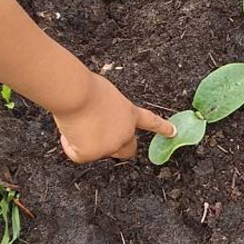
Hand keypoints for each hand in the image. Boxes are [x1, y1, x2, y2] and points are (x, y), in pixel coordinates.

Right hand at [54, 74, 175, 162]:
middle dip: (119, 148)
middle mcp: (124, 133)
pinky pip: (78, 154)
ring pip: (98, 151)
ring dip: (88, 142)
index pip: (151, 122)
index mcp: (130, 114)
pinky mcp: (92, 154)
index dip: (162, 128)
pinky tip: (70, 131)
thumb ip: (110, 111)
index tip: (173, 132)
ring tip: (78, 123)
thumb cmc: (87, 88)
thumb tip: (98, 118)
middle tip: (101, 140)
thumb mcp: (108, 95)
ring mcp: (109, 146)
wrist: (76, 95)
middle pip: (128, 150)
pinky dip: (71, 145)